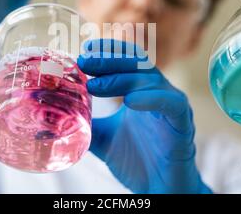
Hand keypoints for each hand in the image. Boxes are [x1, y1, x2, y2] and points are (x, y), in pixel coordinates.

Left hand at [77, 39, 211, 193]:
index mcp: (140, 90)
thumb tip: (58, 114)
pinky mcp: (182, 122)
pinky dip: (151, 98)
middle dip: (109, 59)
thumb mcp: (102, 137)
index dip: (108, 50)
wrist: (159, 189)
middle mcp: (157, 92)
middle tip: (84, 62)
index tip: (84, 51)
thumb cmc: (136, 160)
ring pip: (150, 79)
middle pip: (137, 62)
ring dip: (121, 79)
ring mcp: (171, 105)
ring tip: (94, 86)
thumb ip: (86, 122)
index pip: (128, 58)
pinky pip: (171, 103)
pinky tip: (129, 101)